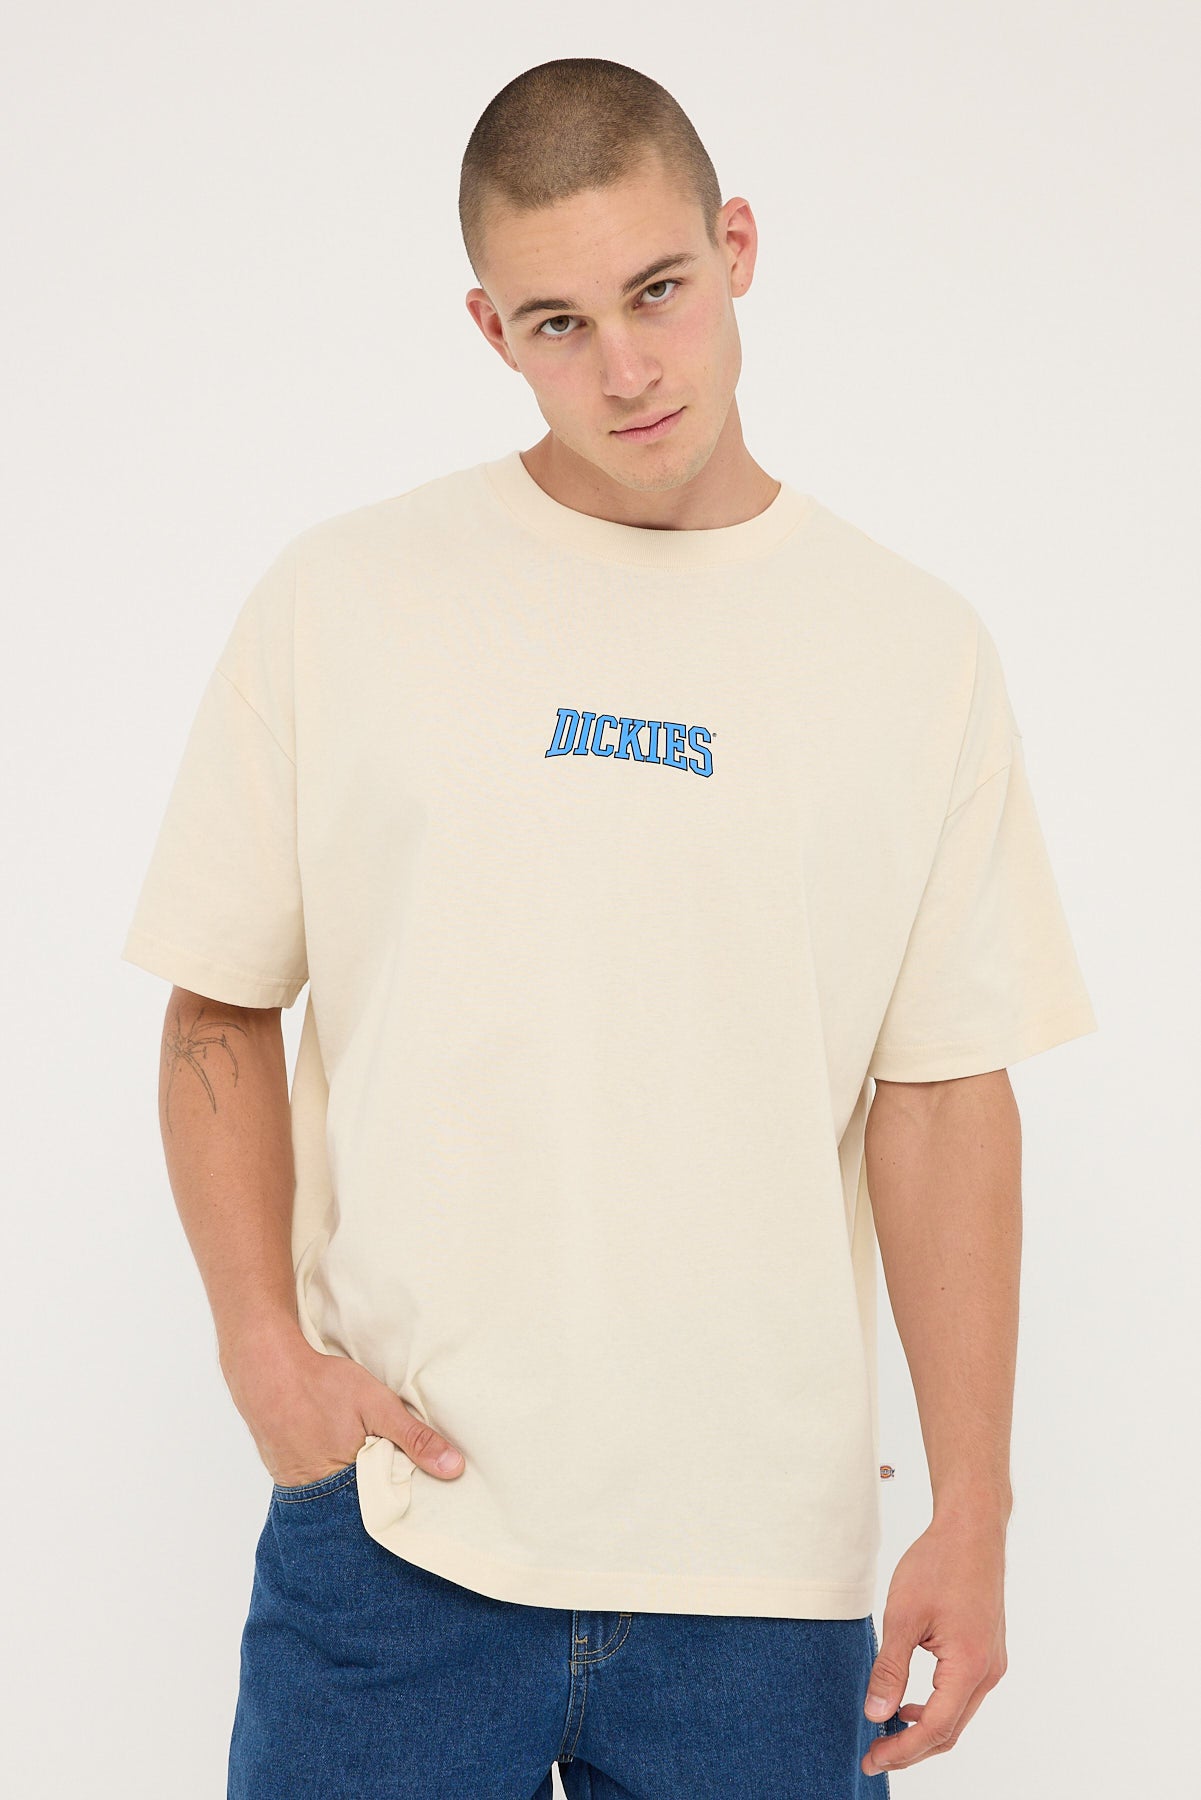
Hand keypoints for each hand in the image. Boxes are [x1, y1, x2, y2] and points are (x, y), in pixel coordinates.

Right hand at [219, 1324, 465, 1485]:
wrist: (266, 1369)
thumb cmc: (322, 1386)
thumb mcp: (377, 1406)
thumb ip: (414, 1438)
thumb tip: (454, 1468)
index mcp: (350, 1484)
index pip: (387, 1509)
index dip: (405, 1503)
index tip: (426, 1501)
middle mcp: (321, 1496)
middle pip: (361, 1507)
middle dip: (379, 1498)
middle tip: (398, 1483)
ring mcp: (299, 1488)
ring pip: (338, 1497)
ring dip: (355, 1488)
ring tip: (368, 1469)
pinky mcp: (286, 1474)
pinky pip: (317, 1486)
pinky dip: (332, 1477)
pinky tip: (340, 1459)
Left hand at [862, 1511, 1007, 1777]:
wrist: (971, 1529)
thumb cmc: (938, 1564)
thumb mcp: (903, 1616)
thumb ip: (890, 1669)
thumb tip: (876, 1714)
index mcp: (970, 1666)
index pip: (936, 1729)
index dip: (902, 1750)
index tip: (872, 1758)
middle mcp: (988, 1672)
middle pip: (950, 1731)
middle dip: (911, 1749)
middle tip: (873, 1756)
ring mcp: (992, 1664)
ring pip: (957, 1716)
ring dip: (923, 1731)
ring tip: (886, 1733)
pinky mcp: (987, 1653)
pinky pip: (961, 1695)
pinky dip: (936, 1709)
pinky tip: (908, 1705)